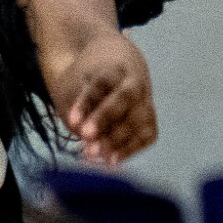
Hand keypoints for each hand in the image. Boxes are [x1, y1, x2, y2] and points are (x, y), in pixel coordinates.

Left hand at [61, 32, 155, 164]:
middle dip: (106, 120)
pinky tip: (113, 160)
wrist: (114, 62)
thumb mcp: (72, 86)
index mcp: (112, 66)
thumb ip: (77, 108)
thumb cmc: (85, 79)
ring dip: (121, 140)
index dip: (87, 103)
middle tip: (86, 138)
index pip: (100, 83)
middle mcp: (134, 80)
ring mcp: (145, 99)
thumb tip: (83, 134)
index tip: (73, 122)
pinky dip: (132, 147)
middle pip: (125, 98)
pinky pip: (147, 132)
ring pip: (140, 116)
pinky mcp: (149, 116)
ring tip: (100, 157)